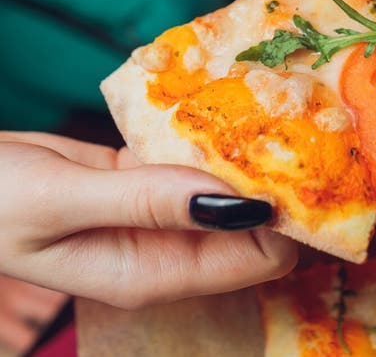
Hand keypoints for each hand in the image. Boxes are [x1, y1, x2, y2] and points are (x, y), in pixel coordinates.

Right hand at [0, 132, 295, 310]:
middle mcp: (163, 246)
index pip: (251, 259)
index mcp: (151, 273)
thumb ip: (147, 202)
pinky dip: (210, 135)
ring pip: (222, 183)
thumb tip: (239, 205)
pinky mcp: (142, 175)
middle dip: (277, 181)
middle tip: (303, 125)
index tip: (311, 167)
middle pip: (247, 222)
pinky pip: (190, 157)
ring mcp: (155, 209)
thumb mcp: (63, 203)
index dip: (286, 219)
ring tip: (280, 104)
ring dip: (247, 152)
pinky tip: (229, 102)